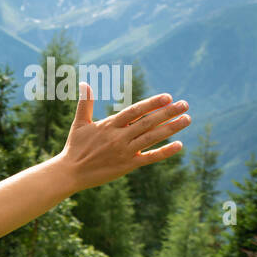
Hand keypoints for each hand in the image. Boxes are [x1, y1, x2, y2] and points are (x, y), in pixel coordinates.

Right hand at [58, 83, 189, 191]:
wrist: (69, 173)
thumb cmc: (74, 147)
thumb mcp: (79, 123)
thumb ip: (85, 103)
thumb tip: (83, 82)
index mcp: (109, 125)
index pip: (134, 111)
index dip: (152, 103)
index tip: (168, 97)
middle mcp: (119, 137)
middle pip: (148, 122)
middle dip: (168, 112)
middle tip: (185, 104)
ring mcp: (124, 151)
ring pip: (152, 137)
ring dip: (171, 127)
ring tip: (187, 119)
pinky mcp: (127, 166)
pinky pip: (150, 157)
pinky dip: (165, 152)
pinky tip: (179, 145)